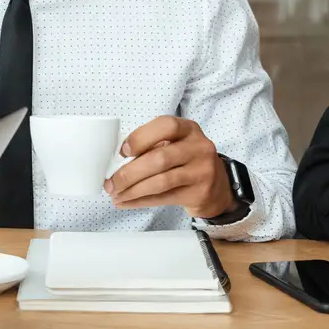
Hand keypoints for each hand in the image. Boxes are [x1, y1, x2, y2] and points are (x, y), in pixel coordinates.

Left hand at [103, 116, 235, 218]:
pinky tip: (126, 202)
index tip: (122, 151)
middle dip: (130, 172)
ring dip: (133, 190)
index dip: (141, 137)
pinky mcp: (199, 193)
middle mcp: (199, 148)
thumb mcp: (176, 143)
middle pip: (160, 159)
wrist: (217, 186)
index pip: (166, 126)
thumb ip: (152, 145)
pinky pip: (164, 198)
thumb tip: (116, 160)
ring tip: (116, 194)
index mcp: (189, 129)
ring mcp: (202, 172)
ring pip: (161, 182)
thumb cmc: (186, 160)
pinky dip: (141, 201)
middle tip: (111, 182)